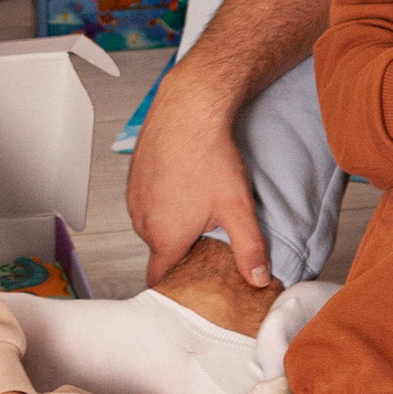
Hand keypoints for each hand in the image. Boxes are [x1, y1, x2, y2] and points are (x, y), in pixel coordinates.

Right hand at [126, 53, 270, 288]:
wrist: (188, 109)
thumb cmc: (209, 156)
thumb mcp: (237, 207)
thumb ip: (249, 250)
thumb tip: (258, 278)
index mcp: (164, 237)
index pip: (160, 279)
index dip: (177, 284)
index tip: (193, 281)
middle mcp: (142, 221)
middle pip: (160, 250)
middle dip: (182, 248)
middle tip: (209, 235)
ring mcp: (134, 198)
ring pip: (153, 224)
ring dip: (172, 222)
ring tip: (199, 205)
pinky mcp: (134, 177)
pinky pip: (147, 200)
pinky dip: (163, 199)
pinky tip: (186, 183)